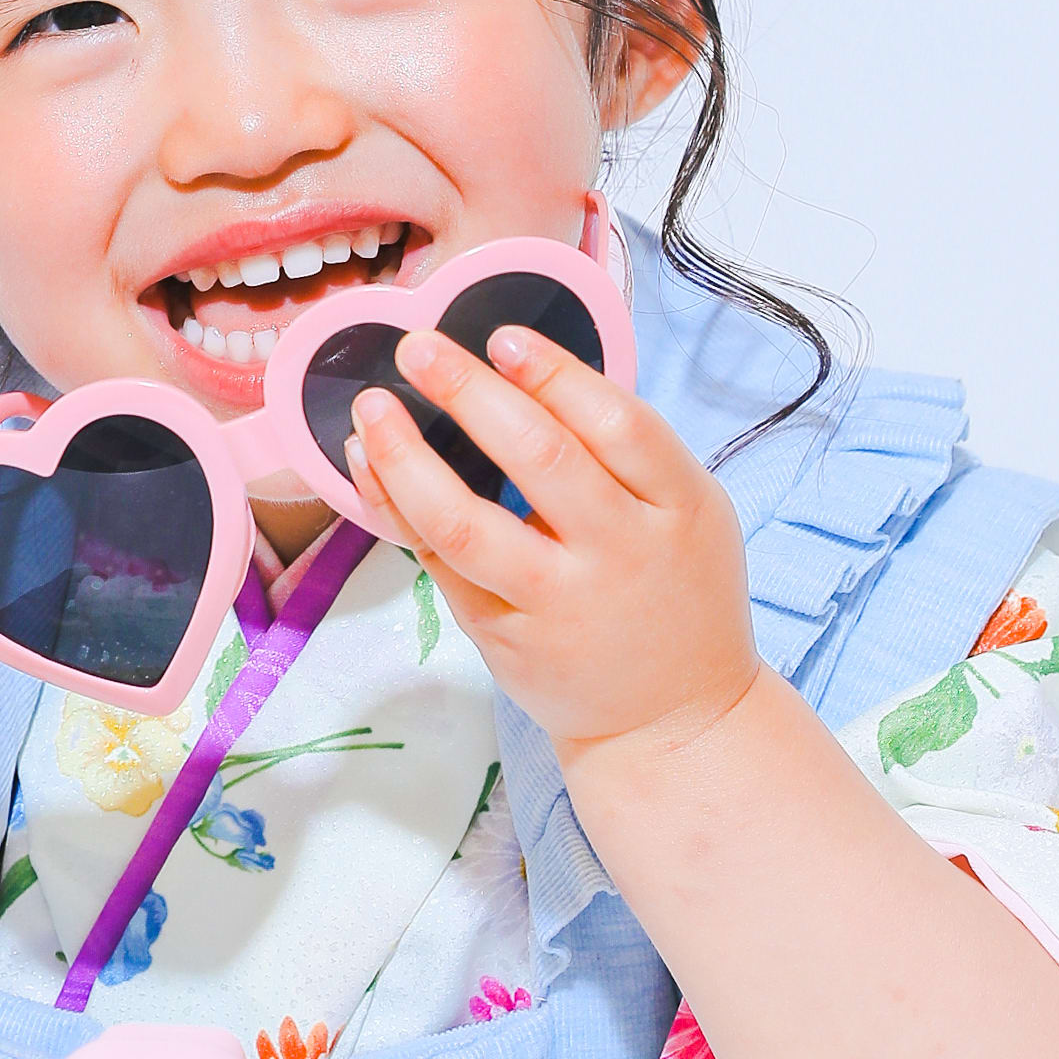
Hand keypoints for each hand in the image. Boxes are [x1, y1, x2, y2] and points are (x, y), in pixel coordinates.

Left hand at [343, 316, 760, 782]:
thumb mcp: (687, 513)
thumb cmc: (676, 592)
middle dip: (470, 392)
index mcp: (679, 509)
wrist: (676, 720)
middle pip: (541, 459)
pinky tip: (371, 467)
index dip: (556, 373)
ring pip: (468, 523)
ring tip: (371, 410)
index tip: (502, 337)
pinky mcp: (504, 637)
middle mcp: (620, 554)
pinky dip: (398, 510)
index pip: (617, 425)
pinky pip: (439, 564)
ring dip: (407, 459)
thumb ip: (626, 452)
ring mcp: (558, 602)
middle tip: (420, 347)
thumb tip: (528, 371)